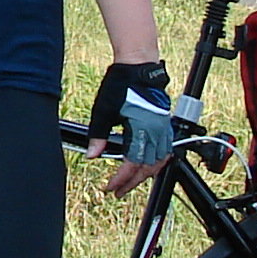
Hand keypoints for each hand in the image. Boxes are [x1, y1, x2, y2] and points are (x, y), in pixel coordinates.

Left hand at [84, 59, 174, 194]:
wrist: (138, 66)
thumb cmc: (122, 84)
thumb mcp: (104, 111)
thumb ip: (98, 136)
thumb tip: (92, 155)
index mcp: (142, 129)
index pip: (132, 165)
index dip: (120, 180)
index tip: (109, 187)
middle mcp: (156, 132)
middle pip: (146, 168)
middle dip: (131, 183)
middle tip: (117, 191)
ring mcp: (163, 129)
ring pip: (158, 162)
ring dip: (144, 175)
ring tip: (130, 182)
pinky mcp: (164, 125)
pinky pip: (165, 151)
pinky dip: (156, 163)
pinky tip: (147, 166)